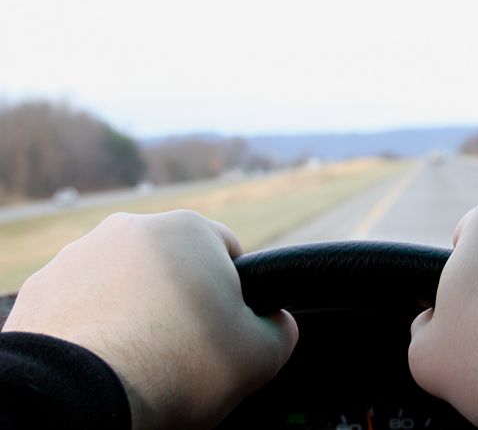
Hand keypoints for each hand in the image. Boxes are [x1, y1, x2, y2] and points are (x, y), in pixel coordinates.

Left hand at [3, 210, 297, 428]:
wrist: (81, 400)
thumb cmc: (177, 369)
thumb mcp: (259, 354)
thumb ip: (281, 328)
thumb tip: (278, 321)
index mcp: (189, 231)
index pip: (228, 253)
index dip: (235, 294)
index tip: (226, 328)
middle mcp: (134, 228)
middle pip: (175, 264)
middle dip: (182, 297)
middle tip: (183, 345)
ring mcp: (82, 253)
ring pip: (127, 278)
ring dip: (137, 305)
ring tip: (139, 352)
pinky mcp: (45, 285)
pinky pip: (85, 299)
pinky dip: (97, 320)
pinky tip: (104, 353)